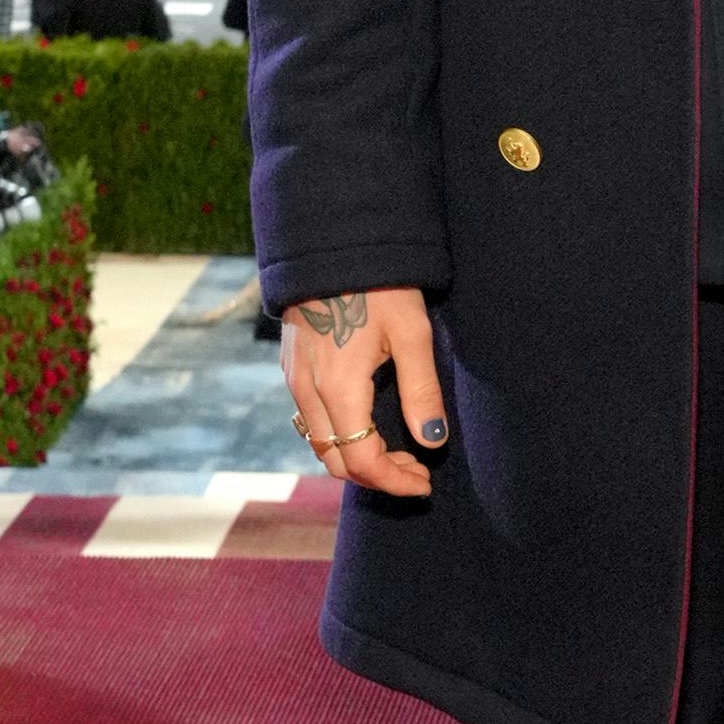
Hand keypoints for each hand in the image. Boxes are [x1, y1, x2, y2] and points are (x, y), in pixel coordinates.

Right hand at [282, 284, 446, 498]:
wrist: (331, 241)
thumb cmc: (378, 283)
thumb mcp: (411, 333)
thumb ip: (421, 390)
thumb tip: (432, 441)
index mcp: (338, 389)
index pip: (363, 461)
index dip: (395, 481)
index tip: (425, 482)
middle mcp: (307, 392)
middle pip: (336, 462)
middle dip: (377, 476)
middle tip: (416, 472)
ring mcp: (294, 380)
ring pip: (320, 444)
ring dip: (356, 459)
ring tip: (397, 454)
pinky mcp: (292, 368)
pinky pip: (311, 421)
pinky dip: (340, 437)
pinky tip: (369, 425)